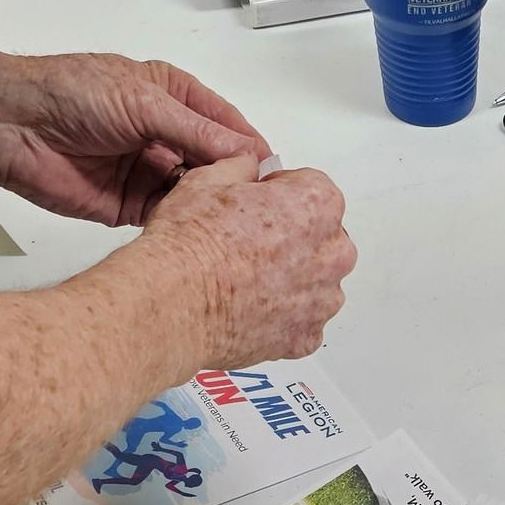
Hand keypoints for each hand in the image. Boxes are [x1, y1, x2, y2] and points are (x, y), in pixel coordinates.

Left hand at [0, 50, 271, 224]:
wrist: (10, 126)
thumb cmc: (69, 92)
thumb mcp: (146, 102)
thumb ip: (198, 132)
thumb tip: (246, 152)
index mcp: (174, 98)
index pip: (226, 126)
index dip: (250, 146)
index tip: (275, 171)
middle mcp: (165, 135)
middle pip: (216, 163)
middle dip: (236, 180)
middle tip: (259, 202)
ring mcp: (148, 171)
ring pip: (196, 193)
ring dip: (211, 204)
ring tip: (235, 219)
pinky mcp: (128, 206)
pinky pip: (168, 217)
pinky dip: (184, 223)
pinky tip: (201, 229)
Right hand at [142, 154, 356, 363]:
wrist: (171, 302)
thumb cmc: (191, 242)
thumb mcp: (210, 178)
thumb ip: (242, 167)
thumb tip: (248, 166)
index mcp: (318, 204)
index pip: (312, 188)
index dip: (278, 194)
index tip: (254, 207)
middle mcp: (333, 253)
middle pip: (320, 238)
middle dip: (291, 238)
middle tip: (245, 246)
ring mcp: (322, 300)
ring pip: (314, 282)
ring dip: (289, 280)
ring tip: (243, 281)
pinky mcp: (306, 338)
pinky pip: (301, 321)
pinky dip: (280, 317)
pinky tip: (246, 309)